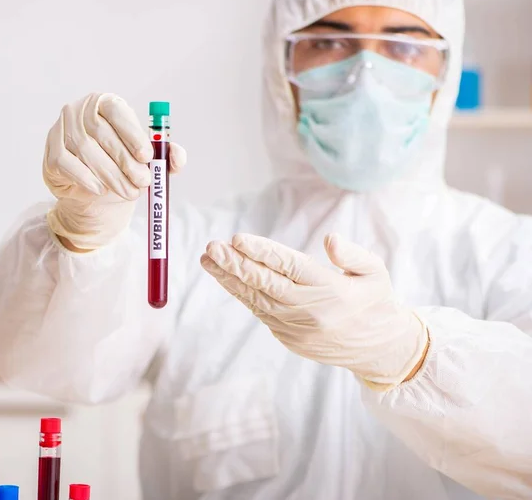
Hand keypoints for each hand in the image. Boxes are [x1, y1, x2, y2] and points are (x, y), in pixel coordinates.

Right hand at [43, 93, 186, 249]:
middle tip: (143, 181)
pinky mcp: (51, 152)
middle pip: (102, 133)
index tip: (147, 156)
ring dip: (111, 175)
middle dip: (126, 161)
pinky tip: (100, 189)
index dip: (132, 133)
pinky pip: (67, 164)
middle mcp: (80, 111)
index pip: (117, 111)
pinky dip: (85, 178)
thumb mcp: (147, 161)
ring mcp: (62, 130)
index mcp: (106, 104)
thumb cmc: (122, 166)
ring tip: (130, 192)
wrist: (93, 189)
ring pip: (86, 151)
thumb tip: (177, 155)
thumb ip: (165, 157)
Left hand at [200, 233, 428, 389]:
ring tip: (208, 260)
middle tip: (211, 247)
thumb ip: (352, 254)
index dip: (261, 252)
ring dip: (230, 279)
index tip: (237, 238)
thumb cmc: (375, 302)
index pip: (289, 266)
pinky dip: (242, 295)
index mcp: (331, 290)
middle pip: (265, 284)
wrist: (378, 350)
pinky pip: (260, 313)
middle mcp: (310, 310)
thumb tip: (329, 238)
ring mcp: (296, 328)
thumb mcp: (376, 272)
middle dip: (235, 264)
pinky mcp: (289, 339)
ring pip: (256, 300)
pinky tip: (227, 279)